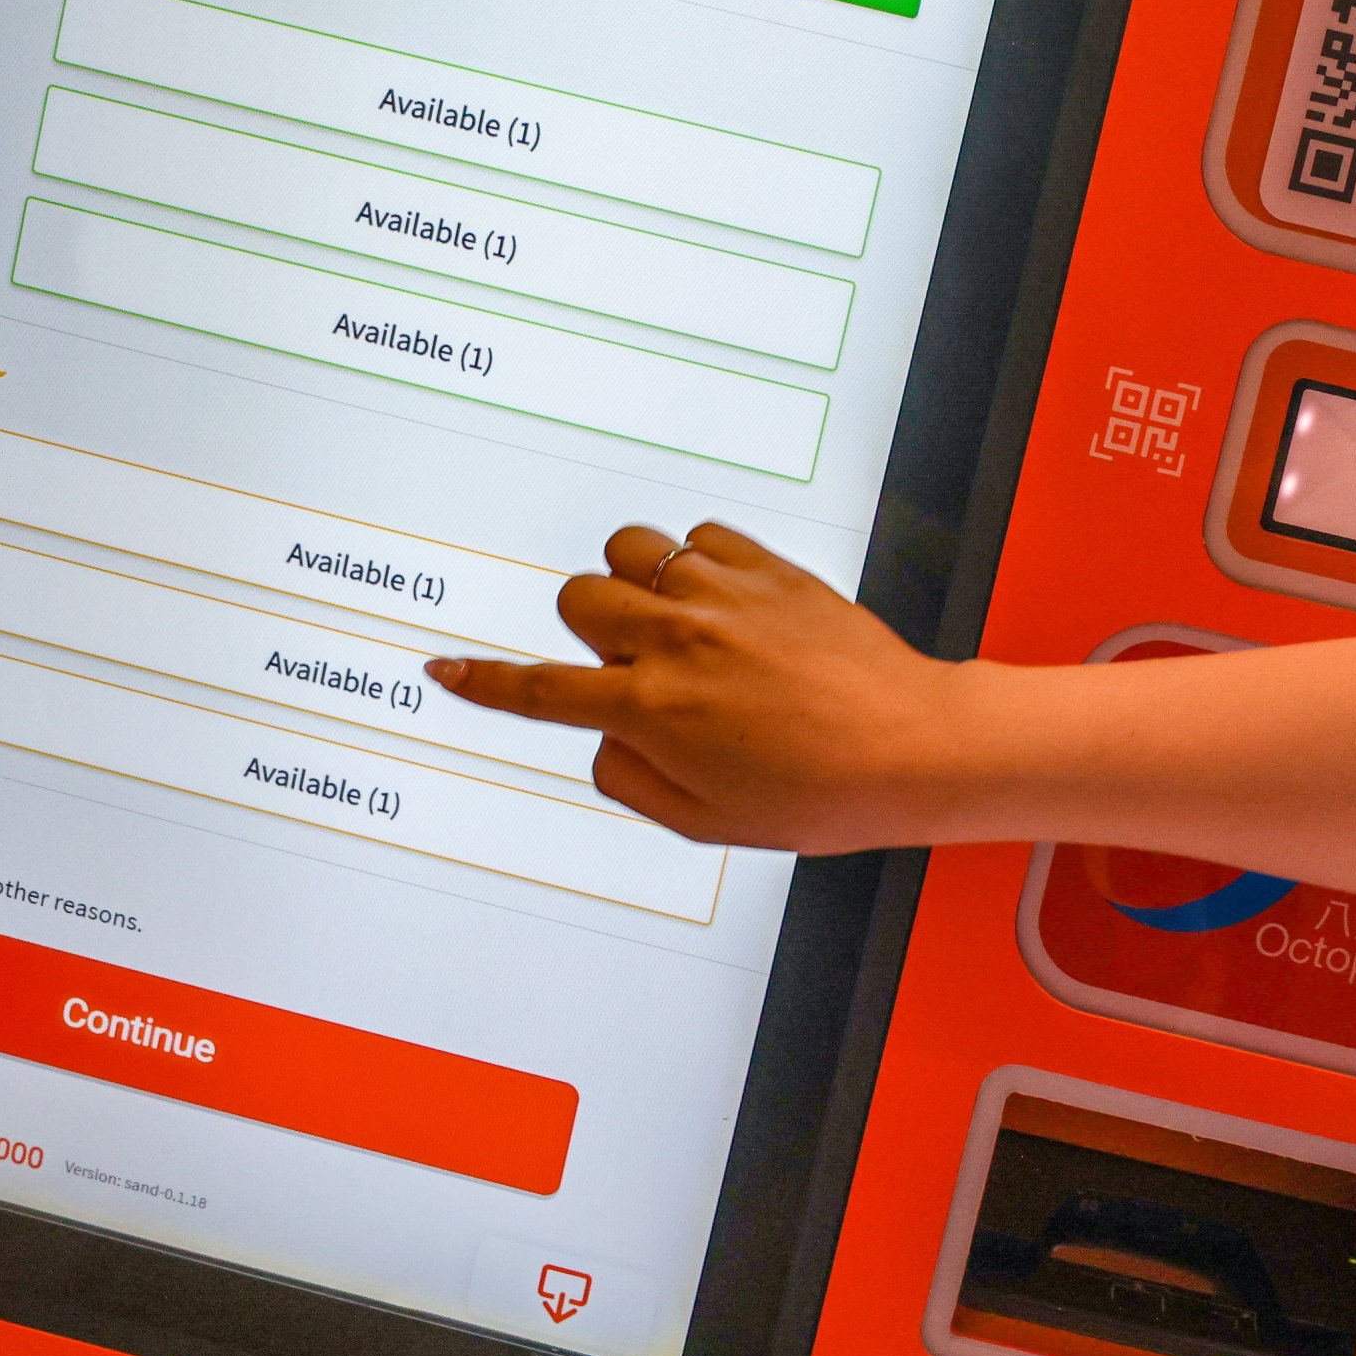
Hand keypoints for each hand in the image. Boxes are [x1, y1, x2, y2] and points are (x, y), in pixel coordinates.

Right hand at [430, 524, 972, 850]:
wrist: (909, 747)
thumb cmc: (817, 794)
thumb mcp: (705, 821)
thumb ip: (630, 777)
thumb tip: (604, 735)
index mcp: (652, 711)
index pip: (539, 691)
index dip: (483, 682)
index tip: (446, 669)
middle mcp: (678, 641)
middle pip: (577, 596)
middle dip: (587, 629)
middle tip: (631, 664)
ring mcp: (722, 595)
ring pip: (630, 549)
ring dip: (636, 584)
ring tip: (675, 622)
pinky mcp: (767, 567)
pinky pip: (699, 534)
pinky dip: (696, 561)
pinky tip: (724, 601)